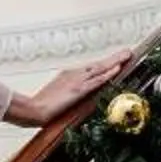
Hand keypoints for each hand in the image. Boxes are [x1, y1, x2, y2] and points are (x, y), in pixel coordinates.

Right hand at [8, 48, 139, 128]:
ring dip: (115, 61)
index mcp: (68, 75)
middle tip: (127, 52)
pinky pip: (97, 80)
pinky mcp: (78, 90)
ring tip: (127, 55)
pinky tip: (117, 69)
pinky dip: (108, 74)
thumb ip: (67, 93)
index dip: (104, 63)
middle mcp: (74, 74)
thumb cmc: (42, 105)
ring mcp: (77, 81)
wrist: (34, 109)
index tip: (115, 59)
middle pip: (98, 64)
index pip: (91, 68)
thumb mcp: (56, 96)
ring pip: (100, 68)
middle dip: (113, 58)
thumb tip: (74, 96)